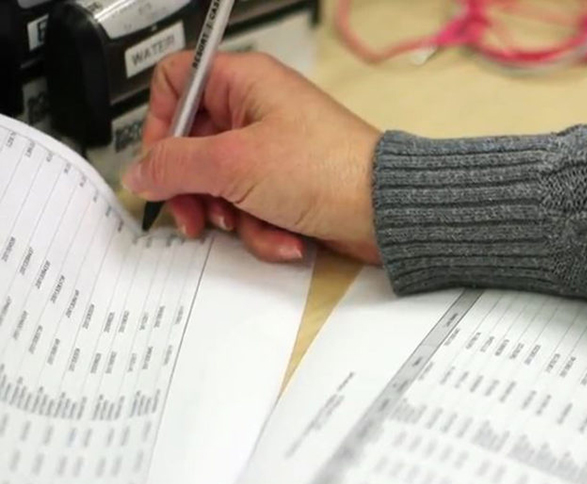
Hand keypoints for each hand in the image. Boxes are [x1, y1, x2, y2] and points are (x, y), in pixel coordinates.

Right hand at [123, 52, 382, 264]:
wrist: (386, 212)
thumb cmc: (327, 171)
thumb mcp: (233, 165)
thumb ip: (175, 166)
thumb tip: (139, 172)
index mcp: (244, 82)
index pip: (175, 83)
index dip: (159, 124)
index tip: (159, 164)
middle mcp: (258, 111)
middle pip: (193, 146)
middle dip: (195, 190)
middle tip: (195, 215)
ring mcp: (274, 151)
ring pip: (222, 186)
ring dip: (235, 218)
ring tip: (259, 224)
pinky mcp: (289, 187)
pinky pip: (254, 209)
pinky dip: (265, 230)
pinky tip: (287, 239)